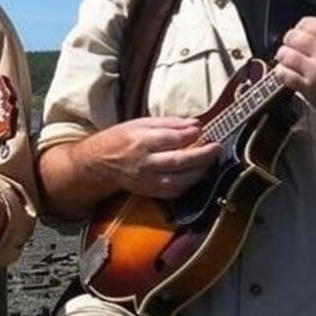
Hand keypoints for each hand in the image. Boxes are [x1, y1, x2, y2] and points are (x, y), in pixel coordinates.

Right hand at [89, 117, 221, 199]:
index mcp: (140, 142)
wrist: (98, 163)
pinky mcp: (148, 192)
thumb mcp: (140, 123)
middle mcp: (144, 163)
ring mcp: (146, 180)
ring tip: (209, 162)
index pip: (172, 139)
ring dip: (199, 172)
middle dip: (202, 155)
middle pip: (179, 161)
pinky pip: (173, 192)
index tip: (202, 130)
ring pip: (179, 181)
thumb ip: (169, 123)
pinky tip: (194, 175)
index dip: (191, 135)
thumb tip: (195, 124)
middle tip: (216, 147)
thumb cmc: (119, 139)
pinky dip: (188, 184)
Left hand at [275, 17, 315, 129]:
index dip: (301, 27)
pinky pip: (284, 75)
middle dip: (289, 40)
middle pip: (293, 37)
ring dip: (282, 55)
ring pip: (285, 55)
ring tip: (286, 57)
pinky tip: (286, 70)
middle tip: (291, 44)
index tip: (301, 32)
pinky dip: (281, 71)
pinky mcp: (309, 89)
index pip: (308, 23)